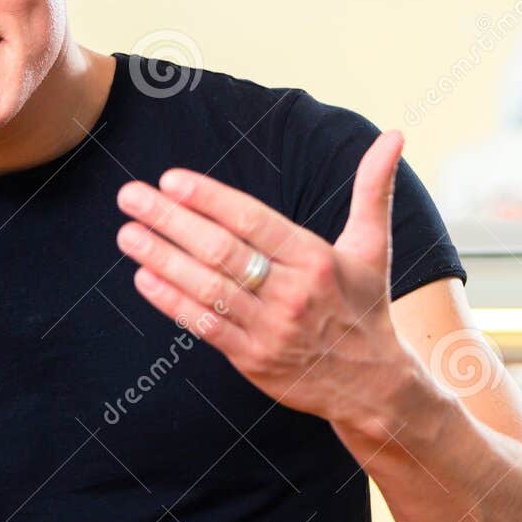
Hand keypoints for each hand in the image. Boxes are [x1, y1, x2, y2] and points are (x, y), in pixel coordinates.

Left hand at [115, 129, 413, 434]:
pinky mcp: (252, 360)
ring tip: (127, 232)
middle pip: (222, 251)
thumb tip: (395, 136)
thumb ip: (372, 190)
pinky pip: (205, 326)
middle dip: (171, 221)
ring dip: (162, 259)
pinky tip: (142, 277)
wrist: (372, 386)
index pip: (254, 222)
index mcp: (316, 260)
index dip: (210, 199)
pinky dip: (171, 302)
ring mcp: (270, 329)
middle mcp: (292, 293)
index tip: (170, 180)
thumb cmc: (365, 305)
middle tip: (130, 196)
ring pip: (207, 288)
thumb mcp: (372, 246)